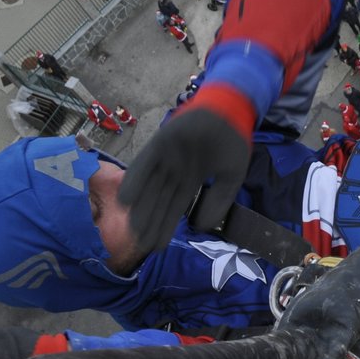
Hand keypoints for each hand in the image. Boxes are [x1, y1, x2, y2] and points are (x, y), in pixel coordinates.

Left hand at [119, 108, 250, 253]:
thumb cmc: (233, 142)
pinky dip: (135, 180)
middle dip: (150, 222)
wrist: (231, 111)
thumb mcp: (232, 177)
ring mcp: (164, 157)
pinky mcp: (158, 143)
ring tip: (133, 229)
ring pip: (149, 186)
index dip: (165, 226)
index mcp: (189, 179)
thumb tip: (202, 227)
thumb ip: (220, 201)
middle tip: (141, 245)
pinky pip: (143, 164)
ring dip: (140, 207)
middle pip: (158, 201)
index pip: (175, 207)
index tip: (157, 247)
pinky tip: (126, 200)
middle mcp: (172, 170)